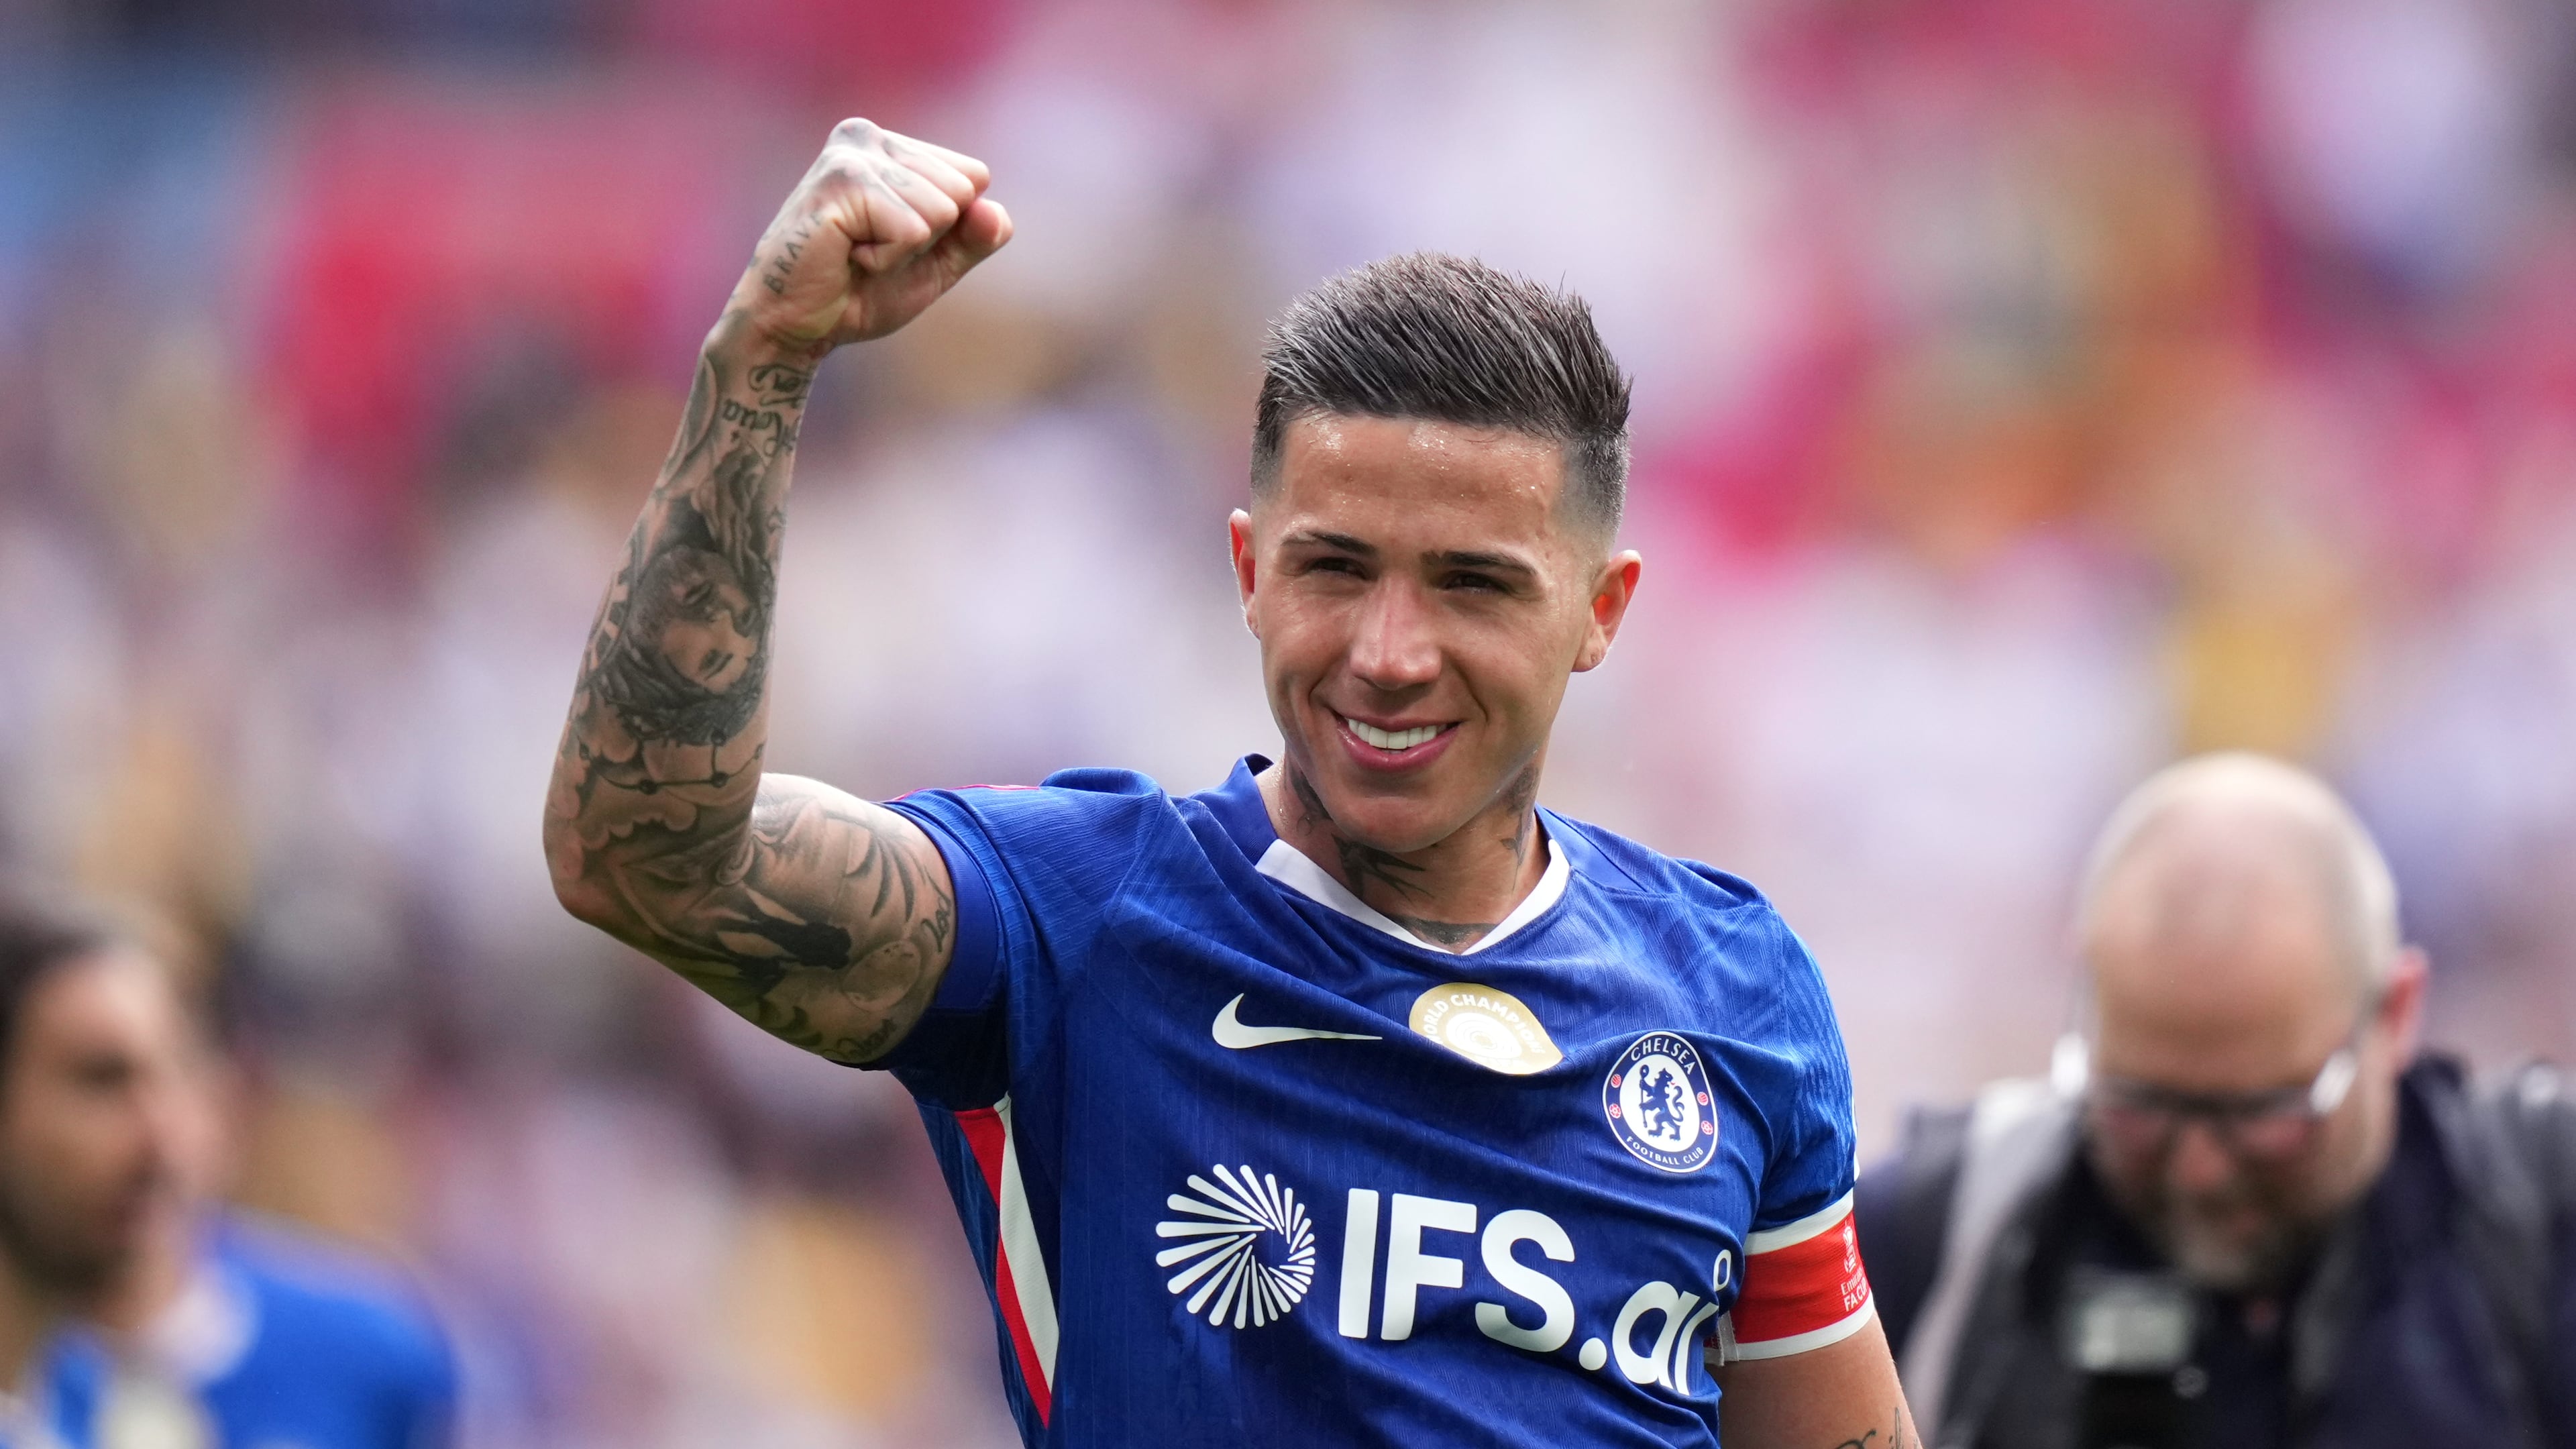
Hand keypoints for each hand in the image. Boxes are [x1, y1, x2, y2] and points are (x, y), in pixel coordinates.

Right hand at [727, 119, 1012, 356]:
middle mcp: (868, 137)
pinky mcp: (841, 182)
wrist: (797, 327)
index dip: (947, 229)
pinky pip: (913, 231)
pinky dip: (887, 259)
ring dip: (904, 251)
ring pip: (941, 210)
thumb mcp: (937, 263)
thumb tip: (993, 211)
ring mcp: (852, 155)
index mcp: (891, 146)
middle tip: (870, 250)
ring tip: (856, 252)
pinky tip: (846, 255)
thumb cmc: (860, 291)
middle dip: (927, 238)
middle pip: (962, 191)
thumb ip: (977, 237)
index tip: (893, 241)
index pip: (974, 177)